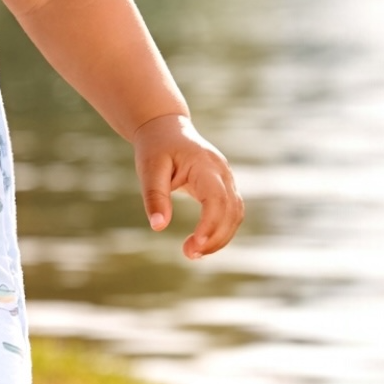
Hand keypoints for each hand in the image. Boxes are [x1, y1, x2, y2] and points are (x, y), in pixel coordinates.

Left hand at [133, 113, 243, 258]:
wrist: (166, 129)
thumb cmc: (156, 148)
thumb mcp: (149, 169)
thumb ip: (155, 196)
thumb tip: (158, 227)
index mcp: (205, 165)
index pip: (217, 198)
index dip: (211, 223)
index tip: (196, 243)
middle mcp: (222, 173)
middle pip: (231, 210)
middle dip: (215, 237)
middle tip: (189, 254)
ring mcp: (227, 180)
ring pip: (235, 214)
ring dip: (219, 238)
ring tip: (192, 253)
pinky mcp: (223, 188)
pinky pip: (230, 213)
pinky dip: (219, 231)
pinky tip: (200, 243)